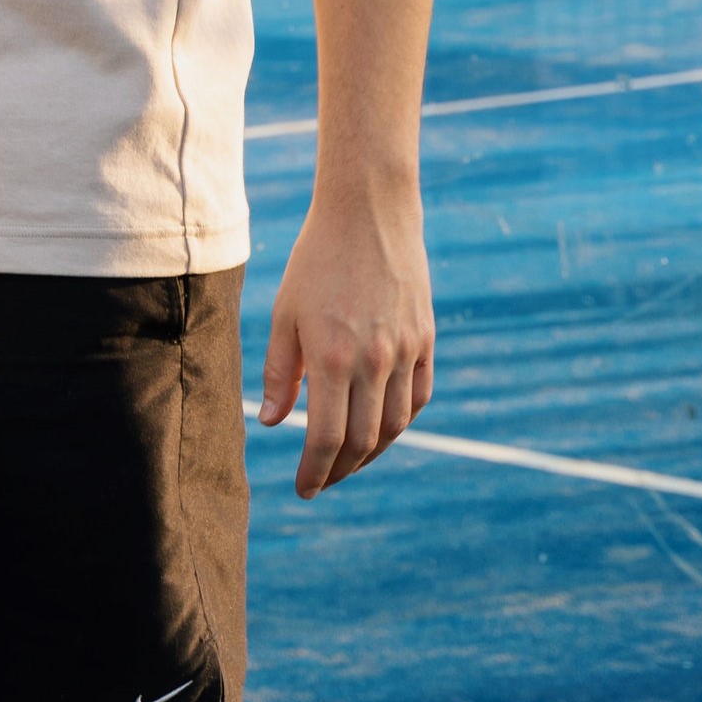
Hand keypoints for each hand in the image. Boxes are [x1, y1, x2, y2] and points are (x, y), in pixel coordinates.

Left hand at [256, 185, 433, 497]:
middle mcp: (374, 361)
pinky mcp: (426, 340)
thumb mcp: (285, 313)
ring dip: (371, 454)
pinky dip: (400, 422)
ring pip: (394, 427)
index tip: (303, 489)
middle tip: (321, 481)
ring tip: (347, 461)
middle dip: (339, 471)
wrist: (368, 212)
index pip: (327, 439)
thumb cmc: (315, 261)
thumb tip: (275, 425)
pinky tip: (381, 428)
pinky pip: (418, 398)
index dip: (314, 471)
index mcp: (332, 357)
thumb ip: (281, 373)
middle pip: (363, 442)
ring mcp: (406, 352)